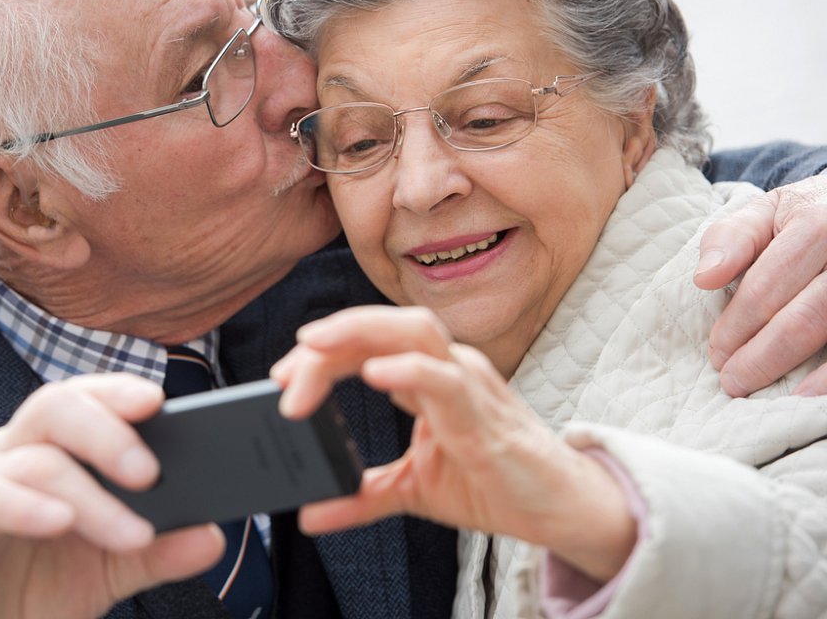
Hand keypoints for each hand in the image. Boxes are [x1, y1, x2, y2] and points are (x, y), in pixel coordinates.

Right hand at [0, 374, 223, 618]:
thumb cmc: (35, 592)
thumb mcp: (111, 570)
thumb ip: (158, 550)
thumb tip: (212, 535)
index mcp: (52, 449)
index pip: (85, 397)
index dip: (118, 390)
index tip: (160, 401)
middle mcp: (11, 451)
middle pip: (55, 406)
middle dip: (108, 432)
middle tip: (152, 473)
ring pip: (34, 460)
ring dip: (91, 496)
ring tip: (133, 533)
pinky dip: (24, 507)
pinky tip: (59, 522)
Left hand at [271, 306, 635, 582]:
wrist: (558, 510)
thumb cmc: (492, 483)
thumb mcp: (412, 490)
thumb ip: (362, 495)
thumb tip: (309, 514)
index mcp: (427, 375)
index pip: (366, 344)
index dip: (321, 353)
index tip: (281, 377)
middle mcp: (447, 366)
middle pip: (384, 324)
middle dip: (331, 335)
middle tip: (286, 366)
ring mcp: (469, 383)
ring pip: (414, 332)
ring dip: (358, 335)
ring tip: (314, 347)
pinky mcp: (486, 415)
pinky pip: (447, 379)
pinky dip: (408, 371)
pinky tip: (375, 374)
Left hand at [695, 172, 826, 395]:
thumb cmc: (806, 217)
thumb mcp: (767, 213)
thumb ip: (732, 238)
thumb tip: (705, 278)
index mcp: (817, 222)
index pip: (769, 282)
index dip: (739, 323)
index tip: (716, 354)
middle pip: (807, 315)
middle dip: (764, 355)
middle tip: (733, 383)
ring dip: (806, 374)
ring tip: (773, 399)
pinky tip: (813, 397)